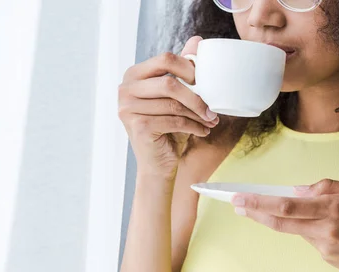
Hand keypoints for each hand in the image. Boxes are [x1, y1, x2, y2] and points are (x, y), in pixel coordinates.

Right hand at [118, 36, 219, 180]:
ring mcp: (128, 108)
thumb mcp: (177, 96)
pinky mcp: (138, 126)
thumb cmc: (168, 128)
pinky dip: (194, 127)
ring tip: (211, 121)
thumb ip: (183, 69)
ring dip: (198, 114)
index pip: (165, 59)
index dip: (189, 69)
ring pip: (174, 104)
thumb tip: (197, 39)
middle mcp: (125, 89)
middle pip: (170, 82)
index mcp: (133, 75)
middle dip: (197, 96)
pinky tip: (203, 132)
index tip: (205, 83)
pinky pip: (174, 120)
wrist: (158, 163)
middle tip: (213, 109)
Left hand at [230, 179, 338, 271]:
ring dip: (287, 219)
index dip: (260, 201)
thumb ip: (331, 188)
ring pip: (296, 228)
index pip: (287, 203)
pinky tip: (337, 230)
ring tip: (290, 212)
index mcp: (335, 207)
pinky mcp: (327, 259)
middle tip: (236, 205)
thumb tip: (300, 189)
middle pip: (281, 219)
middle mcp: (325, 228)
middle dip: (255, 211)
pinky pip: (312, 238)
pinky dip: (312, 229)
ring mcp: (324, 247)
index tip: (240, 198)